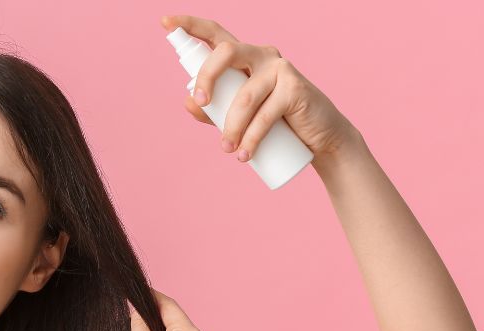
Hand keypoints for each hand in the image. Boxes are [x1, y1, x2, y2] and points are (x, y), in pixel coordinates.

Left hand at [161, 14, 361, 164]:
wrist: (318, 139)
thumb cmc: (275, 124)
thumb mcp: (237, 117)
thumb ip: (212, 111)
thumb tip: (188, 102)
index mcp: (243, 58)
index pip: (215, 35)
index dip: (190, 26)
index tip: (165, 21)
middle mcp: (261, 55)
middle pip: (225, 53)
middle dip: (207, 77)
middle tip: (201, 103)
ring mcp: (280, 68)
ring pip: (244, 96)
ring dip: (232, 127)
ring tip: (229, 150)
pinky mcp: (295, 87)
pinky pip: (265, 114)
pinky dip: (252, 138)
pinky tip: (246, 154)